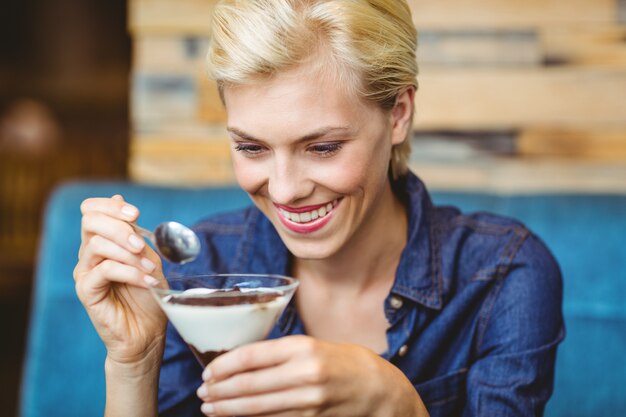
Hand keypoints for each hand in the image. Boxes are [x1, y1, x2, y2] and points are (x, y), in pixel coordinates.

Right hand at [74, 195, 167, 367]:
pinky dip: (130, 272)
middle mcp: (89, 255)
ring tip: (150, 268)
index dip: (110, 206)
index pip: (91, 210)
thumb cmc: (148, 296)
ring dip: (129, 253)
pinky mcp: (86, 291)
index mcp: (103, 242)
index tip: (135, 214)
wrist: (147, 333)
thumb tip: (118, 200)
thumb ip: (135, 233)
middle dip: (120, 227)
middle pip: (90, 222)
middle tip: (142, 245)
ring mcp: (85, 273)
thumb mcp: (148, 258)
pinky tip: (146, 280)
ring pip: (97, 245)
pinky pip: (104, 270)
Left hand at [196, 335, 428, 416]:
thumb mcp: (311, 345)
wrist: (378, 387)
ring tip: (210, 407)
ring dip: (229, 409)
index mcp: (301, 347)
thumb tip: (239, 362)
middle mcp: (304, 372)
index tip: (208, 372)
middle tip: (202, 393)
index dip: (224, 366)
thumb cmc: (341, 360)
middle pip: (250, 385)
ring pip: (258, 407)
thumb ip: (279, 353)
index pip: (252, 356)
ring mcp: (308, 399)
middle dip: (221, 391)